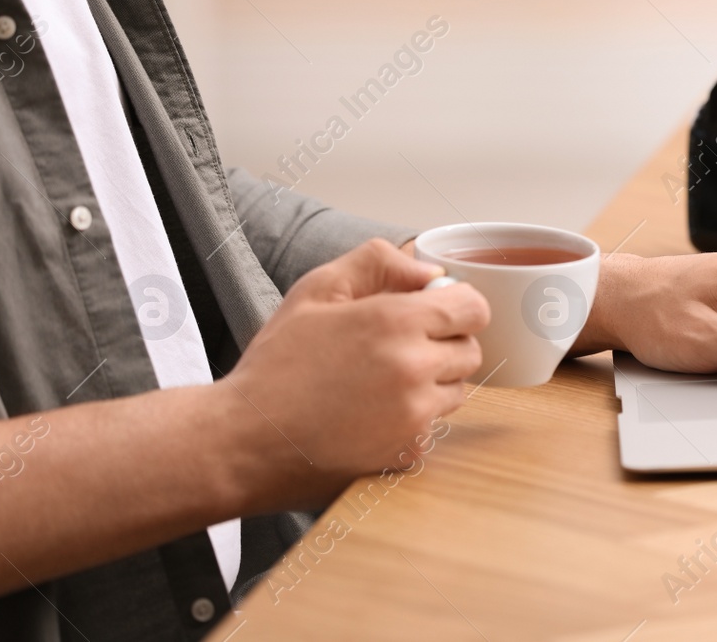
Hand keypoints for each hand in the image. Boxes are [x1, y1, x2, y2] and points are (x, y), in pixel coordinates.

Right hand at [222, 239, 489, 503]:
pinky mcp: (408, 454)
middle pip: (470, 351)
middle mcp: (415, 368)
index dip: (455, 308)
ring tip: (379, 385)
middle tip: (395, 351)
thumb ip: (379, 262)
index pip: (474, 308)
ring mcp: (415, 416)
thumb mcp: (317, 290)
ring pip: (456, 392)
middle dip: (442, 347)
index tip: (431, 315)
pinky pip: (434, 429)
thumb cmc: (277, 364)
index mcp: (398, 321)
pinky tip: (371, 418)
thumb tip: (430, 272)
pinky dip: (413, 423)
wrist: (243, 439)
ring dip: (432, 386)